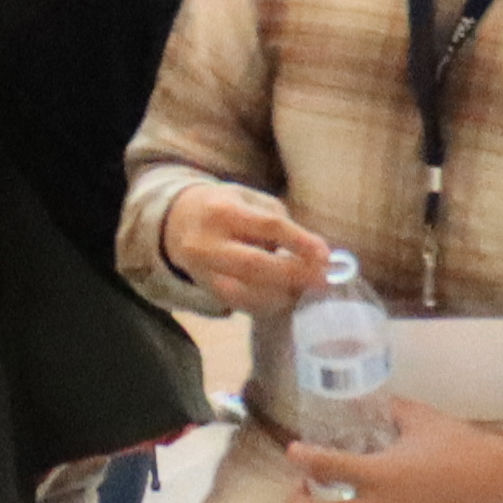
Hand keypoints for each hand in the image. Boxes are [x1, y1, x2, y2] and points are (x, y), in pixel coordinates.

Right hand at [158, 178, 330, 315]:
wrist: (176, 224)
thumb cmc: (224, 207)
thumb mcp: (248, 197)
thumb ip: (276, 219)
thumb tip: (310, 253)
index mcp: (223, 211)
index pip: (267, 227)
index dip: (299, 242)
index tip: (326, 254)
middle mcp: (208, 244)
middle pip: (255, 265)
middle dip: (294, 275)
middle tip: (323, 280)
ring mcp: (205, 272)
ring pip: (248, 293)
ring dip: (284, 293)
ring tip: (307, 287)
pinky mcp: (209, 292)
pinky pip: (243, 305)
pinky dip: (270, 303)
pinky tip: (287, 295)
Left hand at [282, 394, 502, 502]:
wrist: (500, 484)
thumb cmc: (461, 446)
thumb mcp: (421, 420)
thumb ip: (391, 412)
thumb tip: (373, 402)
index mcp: (380, 475)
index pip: (326, 469)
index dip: (303, 459)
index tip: (294, 452)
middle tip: (299, 490)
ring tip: (326, 502)